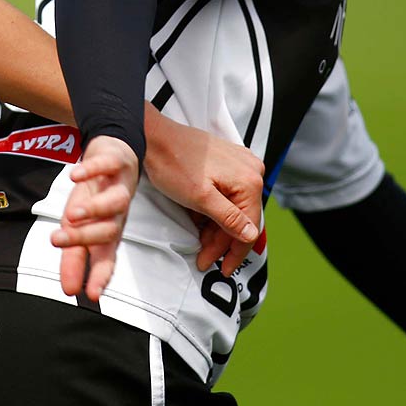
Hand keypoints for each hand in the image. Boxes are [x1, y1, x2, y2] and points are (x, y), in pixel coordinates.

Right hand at [49, 136, 138, 300]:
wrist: (116, 155)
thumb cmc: (97, 195)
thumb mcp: (82, 226)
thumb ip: (75, 257)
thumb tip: (69, 290)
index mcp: (108, 232)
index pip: (107, 259)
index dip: (99, 276)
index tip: (90, 295)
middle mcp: (118, 214)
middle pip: (108, 231)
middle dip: (83, 238)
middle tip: (56, 241)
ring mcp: (119, 187)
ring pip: (115, 202)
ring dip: (94, 209)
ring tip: (71, 214)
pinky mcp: (117, 163)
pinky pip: (107, 166)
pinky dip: (92, 170)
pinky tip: (74, 176)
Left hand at [141, 111, 263, 275]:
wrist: (155, 137)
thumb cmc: (173, 162)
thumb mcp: (200, 198)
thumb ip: (228, 219)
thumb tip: (250, 235)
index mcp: (249, 180)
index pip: (250, 228)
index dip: (235, 252)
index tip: (225, 268)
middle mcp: (251, 171)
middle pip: (242, 219)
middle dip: (222, 242)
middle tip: (205, 259)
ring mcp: (240, 165)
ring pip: (234, 209)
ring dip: (217, 229)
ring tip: (201, 244)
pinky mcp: (228, 164)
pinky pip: (228, 196)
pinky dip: (216, 212)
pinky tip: (202, 223)